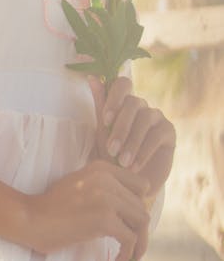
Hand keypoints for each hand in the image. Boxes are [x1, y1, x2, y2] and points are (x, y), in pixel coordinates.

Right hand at [26, 160, 149, 260]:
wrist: (32, 218)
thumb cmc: (54, 206)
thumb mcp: (81, 184)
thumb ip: (105, 187)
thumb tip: (132, 206)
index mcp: (102, 168)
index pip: (141, 185)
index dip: (139, 205)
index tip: (131, 222)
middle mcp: (106, 178)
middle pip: (142, 205)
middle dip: (140, 228)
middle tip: (130, 245)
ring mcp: (106, 197)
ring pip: (142, 220)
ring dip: (139, 242)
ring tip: (128, 255)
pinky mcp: (104, 218)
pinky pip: (131, 238)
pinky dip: (129, 253)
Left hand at [88, 76, 175, 197]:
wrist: (129, 183)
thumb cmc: (113, 155)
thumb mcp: (103, 132)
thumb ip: (100, 106)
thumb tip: (92, 78)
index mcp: (123, 101)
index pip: (122, 83)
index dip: (114, 97)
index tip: (106, 120)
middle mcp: (141, 105)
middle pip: (133, 103)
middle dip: (120, 127)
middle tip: (111, 150)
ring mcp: (156, 116)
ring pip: (144, 119)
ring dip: (131, 142)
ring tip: (122, 162)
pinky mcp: (169, 130)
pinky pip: (156, 135)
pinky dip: (143, 152)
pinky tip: (134, 166)